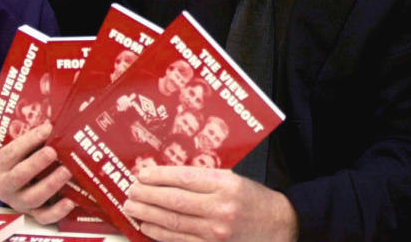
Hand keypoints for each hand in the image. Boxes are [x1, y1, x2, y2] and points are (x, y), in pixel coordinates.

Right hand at [0, 121, 75, 224]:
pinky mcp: (33, 214)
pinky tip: (71, 200)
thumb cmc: (20, 159)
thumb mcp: (19, 147)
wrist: (11, 184)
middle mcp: (5, 186)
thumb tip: (57, 121)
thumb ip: (34, 136)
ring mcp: (19, 202)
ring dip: (51, 184)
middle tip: (53, 152)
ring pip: (33, 197)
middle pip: (18, 177)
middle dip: (36, 163)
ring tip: (67, 171)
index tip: (47, 129)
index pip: (11, 153)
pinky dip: (58, 211)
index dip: (29, 141)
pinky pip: (44, 217)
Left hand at [124, 165, 298, 241]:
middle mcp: (219, 208)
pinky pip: (178, 241)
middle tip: (130, 190)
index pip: (184, 178)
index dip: (159, 176)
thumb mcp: (234, 179)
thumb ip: (205, 178)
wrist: (280, 227)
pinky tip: (147, 226)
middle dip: (147, 195)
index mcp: (225, 184)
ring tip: (132, 207)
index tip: (142, 174)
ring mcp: (215, 232)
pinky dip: (158, 233)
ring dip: (147, 214)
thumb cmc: (255, 201)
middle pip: (173, 201)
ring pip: (172, 222)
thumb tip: (170, 177)